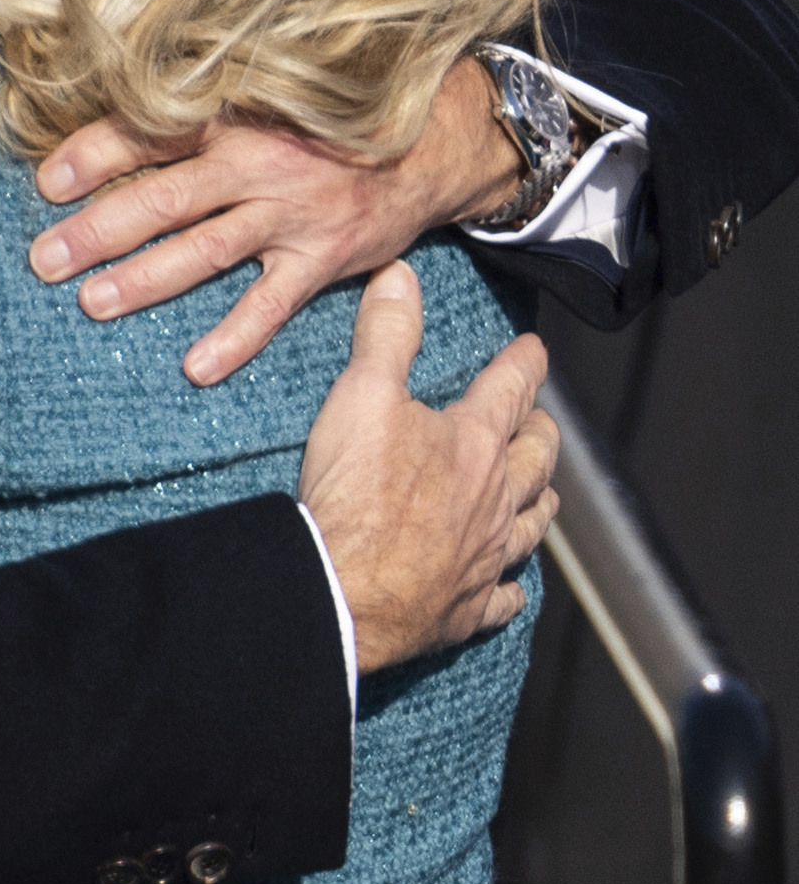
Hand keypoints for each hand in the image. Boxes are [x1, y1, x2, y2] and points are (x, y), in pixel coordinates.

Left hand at [29, 56, 524, 382]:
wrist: (424, 147)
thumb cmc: (316, 126)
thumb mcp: (260, 102)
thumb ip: (196, 119)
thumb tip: (106, 140)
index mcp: (234, 117)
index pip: (151, 134)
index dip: (95, 156)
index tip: (46, 183)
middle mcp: (259, 163)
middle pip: (166, 197)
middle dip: (100, 229)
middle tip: (45, 259)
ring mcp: (292, 214)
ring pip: (206, 250)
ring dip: (146, 279)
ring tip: (92, 303)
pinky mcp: (322, 259)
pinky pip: (272, 304)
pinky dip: (235, 338)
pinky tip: (196, 367)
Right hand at [299, 261, 559, 671]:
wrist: (342, 588)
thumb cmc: (354, 493)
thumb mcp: (362, 395)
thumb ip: (386, 334)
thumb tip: (402, 277)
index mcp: (474, 442)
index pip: (511, 389)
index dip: (525, 362)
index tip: (534, 349)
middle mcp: (494, 498)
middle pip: (536, 459)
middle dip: (542, 433)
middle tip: (542, 420)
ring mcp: (485, 556)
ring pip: (532, 524)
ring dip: (540, 502)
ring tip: (542, 492)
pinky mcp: (466, 607)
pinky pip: (503, 597)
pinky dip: (511, 588)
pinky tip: (512, 586)